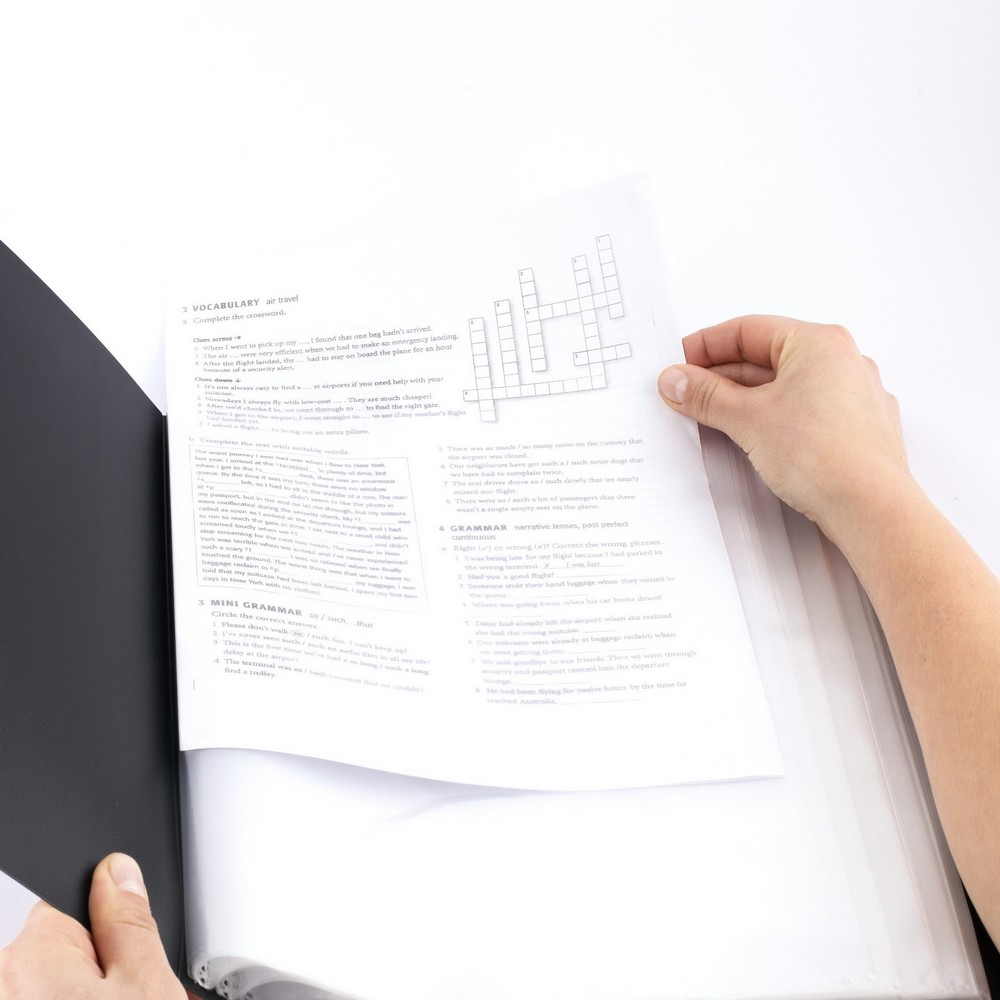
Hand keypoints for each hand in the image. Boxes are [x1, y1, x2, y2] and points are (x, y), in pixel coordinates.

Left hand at [0, 853, 190, 999]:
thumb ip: (131, 924)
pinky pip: (53, 997)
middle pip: (65, 945)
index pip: (73, 902)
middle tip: (138, 994)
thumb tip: (119, 870)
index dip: (113, 920)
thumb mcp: (146, 985)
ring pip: (60, 982)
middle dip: (105, 962)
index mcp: (33, 957)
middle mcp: (5, 983)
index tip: (134, 950)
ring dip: (95, 990)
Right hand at [658, 315, 912, 548]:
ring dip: (745, 399)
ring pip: (786, 385)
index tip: (679, 364)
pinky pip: (806, 409)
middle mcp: (842, 360)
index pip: (747, 330)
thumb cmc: (825, 456)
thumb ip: (706, 396)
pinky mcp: (856, 427)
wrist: (871, 508)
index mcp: (818, 342)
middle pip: (766, 357)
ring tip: (712, 417)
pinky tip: (754, 436)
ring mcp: (852, 395)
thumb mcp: (748, 419)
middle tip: (686, 394)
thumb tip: (677, 380)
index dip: (706, 346)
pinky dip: (774, 417)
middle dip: (721, 377)